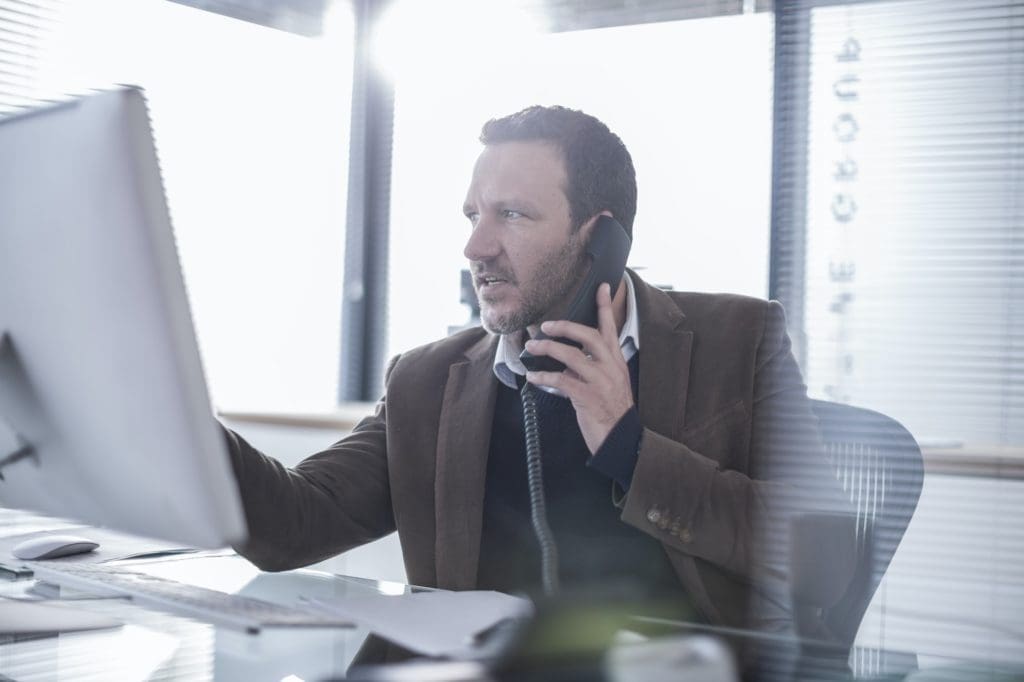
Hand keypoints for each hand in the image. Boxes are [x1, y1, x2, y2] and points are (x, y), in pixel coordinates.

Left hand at [524, 283, 632, 453]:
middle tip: (546, 325)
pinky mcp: (588, 398)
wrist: (620, 439)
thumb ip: (592, 367)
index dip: (605, 307)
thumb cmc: (611, 411)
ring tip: (532, 347)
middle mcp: (611, 368)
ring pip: (572, 356)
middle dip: (565, 327)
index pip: (611, 329)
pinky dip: (544, 377)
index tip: (601, 287)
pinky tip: (534, 376)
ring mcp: (601, 382)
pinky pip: (562, 381)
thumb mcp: (608, 383)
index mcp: (616, 361)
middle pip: (589, 336)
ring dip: (548, 349)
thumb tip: (567, 358)